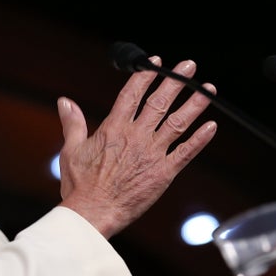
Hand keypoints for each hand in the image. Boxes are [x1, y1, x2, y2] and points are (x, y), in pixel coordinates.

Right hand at [56, 56, 217, 237]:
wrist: (93, 212)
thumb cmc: (80, 184)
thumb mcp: (71, 149)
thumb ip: (72, 123)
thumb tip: (64, 101)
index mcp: (113, 128)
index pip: (132, 94)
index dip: (145, 76)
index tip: (156, 63)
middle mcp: (136, 136)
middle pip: (159, 102)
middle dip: (176, 82)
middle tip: (189, 66)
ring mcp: (152, 154)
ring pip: (178, 123)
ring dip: (194, 105)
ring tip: (208, 90)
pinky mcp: (163, 173)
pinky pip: (186, 152)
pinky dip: (200, 139)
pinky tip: (211, 127)